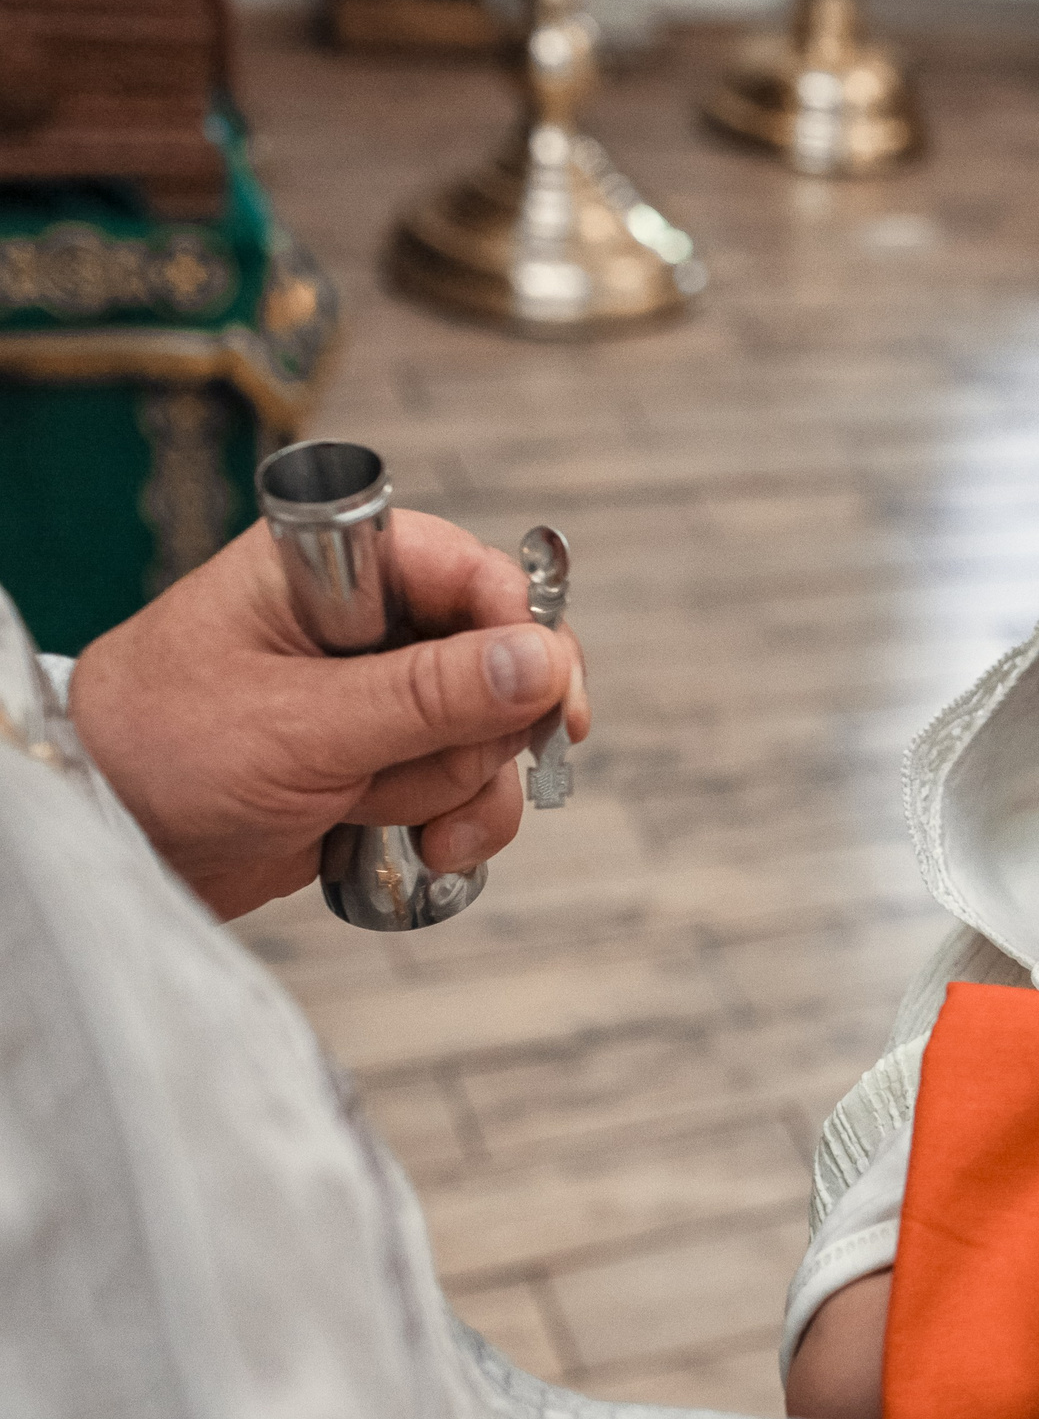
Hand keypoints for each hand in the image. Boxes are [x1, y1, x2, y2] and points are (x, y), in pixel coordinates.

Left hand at [69, 510, 588, 919]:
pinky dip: (457, 826)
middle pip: (501, 662)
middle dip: (475, 733)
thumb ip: (427, 695)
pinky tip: (416, 848)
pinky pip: (475, 789)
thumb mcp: (298, 726)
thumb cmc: (160, 758)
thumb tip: (544, 660)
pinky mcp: (392, 764)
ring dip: (458, 792)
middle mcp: (368, 625)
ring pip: (495, 736)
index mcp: (332, 570)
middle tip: (417, 765)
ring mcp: (384, 700)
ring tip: (377, 814)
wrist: (110, 847)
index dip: (521, 628)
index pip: (469, 571)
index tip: (548, 696)